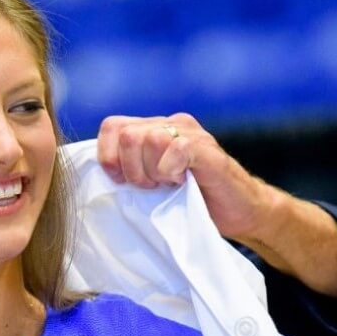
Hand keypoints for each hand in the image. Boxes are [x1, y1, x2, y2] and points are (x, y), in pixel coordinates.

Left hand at [96, 113, 279, 240]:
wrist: (241, 212)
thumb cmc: (192, 202)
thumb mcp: (151, 184)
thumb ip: (128, 170)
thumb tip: (95, 176)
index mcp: (153, 129)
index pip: (112, 127)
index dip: (109, 157)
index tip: (122, 181)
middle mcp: (171, 124)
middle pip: (127, 135)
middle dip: (130, 169)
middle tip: (150, 187)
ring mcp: (190, 134)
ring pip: (148, 139)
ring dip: (150, 172)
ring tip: (166, 185)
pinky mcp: (206, 149)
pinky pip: (175, 148)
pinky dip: (170, 170)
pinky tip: (179, 182)